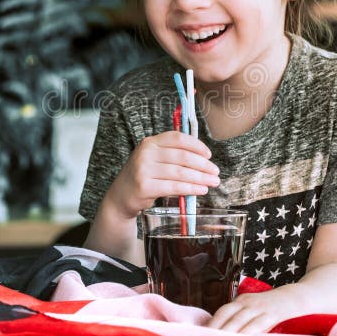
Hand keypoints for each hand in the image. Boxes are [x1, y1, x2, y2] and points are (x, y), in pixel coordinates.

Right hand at [104, 131, 219, 218]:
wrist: (120, 197)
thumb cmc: (143, 177)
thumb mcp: (153, 159)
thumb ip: (172, 154)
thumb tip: (204, 159)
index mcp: (149, 142)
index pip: (177, 138)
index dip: (196, 145)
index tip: (209, 155)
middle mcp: (145, 153)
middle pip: (182, 156)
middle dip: (203, 165)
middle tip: (216, 172)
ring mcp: (143, 169)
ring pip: (180, 173)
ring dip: (201, 178)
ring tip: (213, 182)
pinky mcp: (145, 186)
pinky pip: (174, 187)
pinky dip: (191, 188)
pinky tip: (201, 190)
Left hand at [208, 286, 302, 333]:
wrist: (293, 298)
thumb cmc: (270, 308)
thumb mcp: (253, 309)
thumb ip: (241, 319)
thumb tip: (226, 335)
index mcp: (241, 300)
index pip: (222, 311)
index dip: (212, 323)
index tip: (202, 334)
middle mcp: (247, 302)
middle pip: (227, 315)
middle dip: (216, 328)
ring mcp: (259, 307)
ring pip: (239, 320)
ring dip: (228, 332)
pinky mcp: (271, 314)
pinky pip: (256, 324)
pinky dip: (247, 332)